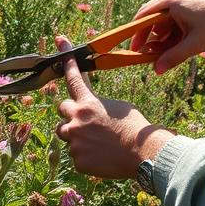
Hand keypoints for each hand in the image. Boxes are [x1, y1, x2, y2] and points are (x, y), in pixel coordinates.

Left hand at [54, 36, 173, 178]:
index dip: (66, 64)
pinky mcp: (77, 160)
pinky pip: (76, 155)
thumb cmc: (135, 127)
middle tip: (86, 119)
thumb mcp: (119, 106)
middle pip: (62, 109)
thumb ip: (98, 104)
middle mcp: (77, 119)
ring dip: (76, 135)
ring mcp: (75, 141)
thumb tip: (90, 109)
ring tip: (97, 142)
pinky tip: (102, 157)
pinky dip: (86, 156)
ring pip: (65, 134)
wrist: (143, 153)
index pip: (73, 78)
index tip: (61, 46)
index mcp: (88, 102)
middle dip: (71, 112)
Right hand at [130, 0, 204, 74]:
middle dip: (149, 40)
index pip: (143, 17)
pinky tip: (174, 49)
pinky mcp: (185, 6)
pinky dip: (170, 35)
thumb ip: (174, 57)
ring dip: (161, 40)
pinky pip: (171, 21)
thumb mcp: (195, 43)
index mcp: (169, 1)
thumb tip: (156, 71)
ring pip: (162, 23)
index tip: (131, 50)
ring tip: (162, 57)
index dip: (135, 35)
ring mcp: (178, 0)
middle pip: (151, 20)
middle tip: (144, 58)